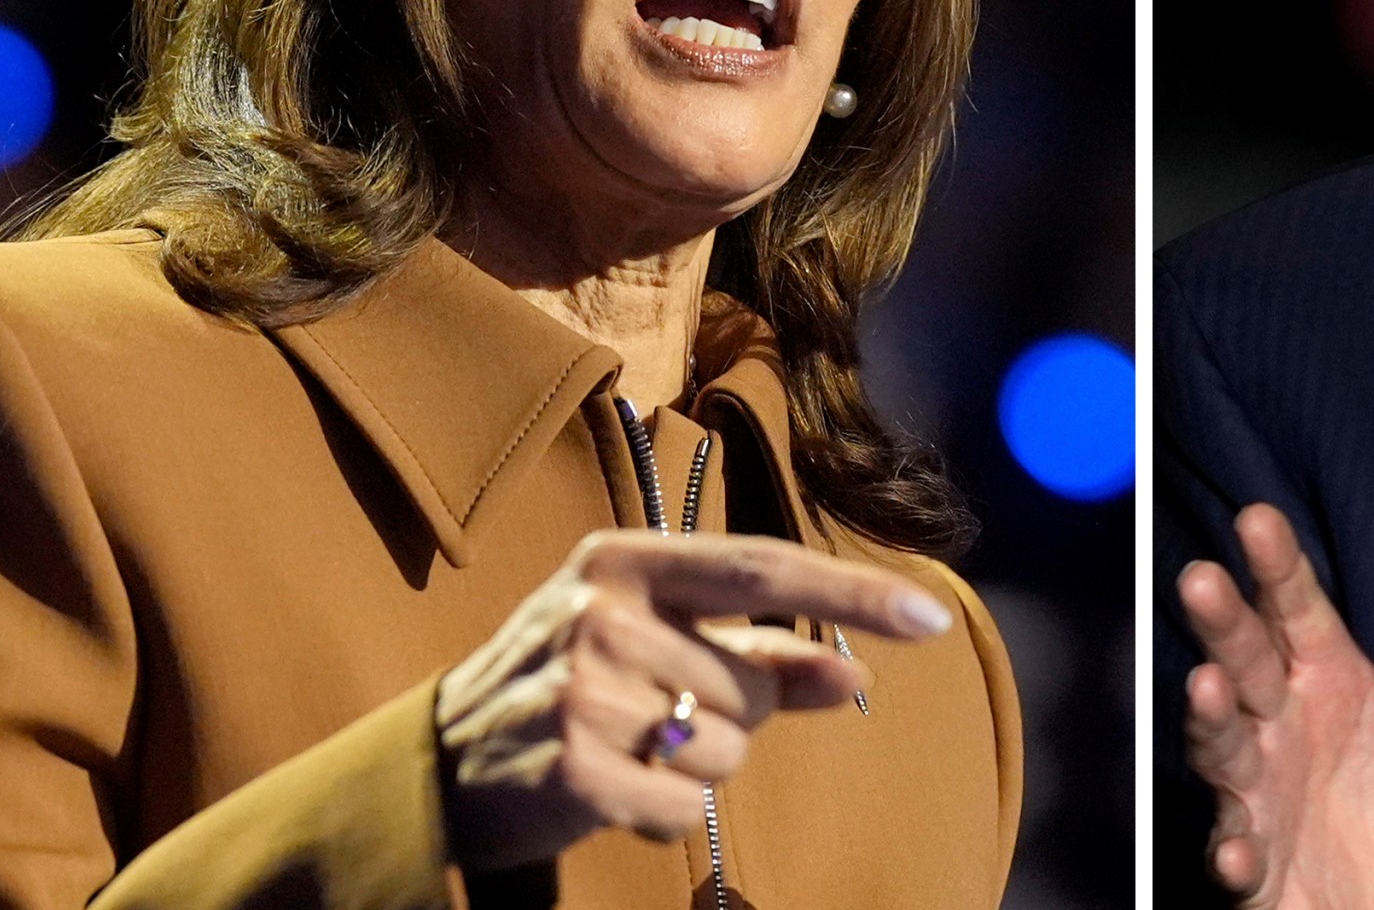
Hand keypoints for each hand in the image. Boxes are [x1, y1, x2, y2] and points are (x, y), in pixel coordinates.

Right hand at [435, 529, 952, 870]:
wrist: (442, 759)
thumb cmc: (572, 683)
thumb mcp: (655, 642)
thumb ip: (762, 654)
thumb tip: (852, 674)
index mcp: (625, 561)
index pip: (764, 569)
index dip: (855, 595)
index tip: (931, 620)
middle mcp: (602, 612)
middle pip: (750, 682)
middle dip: (726, 713)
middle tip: (651, 714)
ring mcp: (583, 690)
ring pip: (726, 749)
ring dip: (694, 767)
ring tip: (626, 749)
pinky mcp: (575, 768)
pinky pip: (686, 806)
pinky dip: (664, 813)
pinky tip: (614, 791)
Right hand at [1177, 504, 1373, 909]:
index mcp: (1332, 689)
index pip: (1300, 613)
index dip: (1279, 568)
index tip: (1259, 519)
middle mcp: (1284, 729)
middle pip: (1245, 660)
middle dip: (1223, 621)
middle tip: (1202, 577)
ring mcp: (1260, 795)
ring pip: (1224, 745)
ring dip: (1210, 719)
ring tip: (1207, 688)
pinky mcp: (1252, 864)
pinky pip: (1237, 853)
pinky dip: (1234, 850)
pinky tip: (1242, 849)